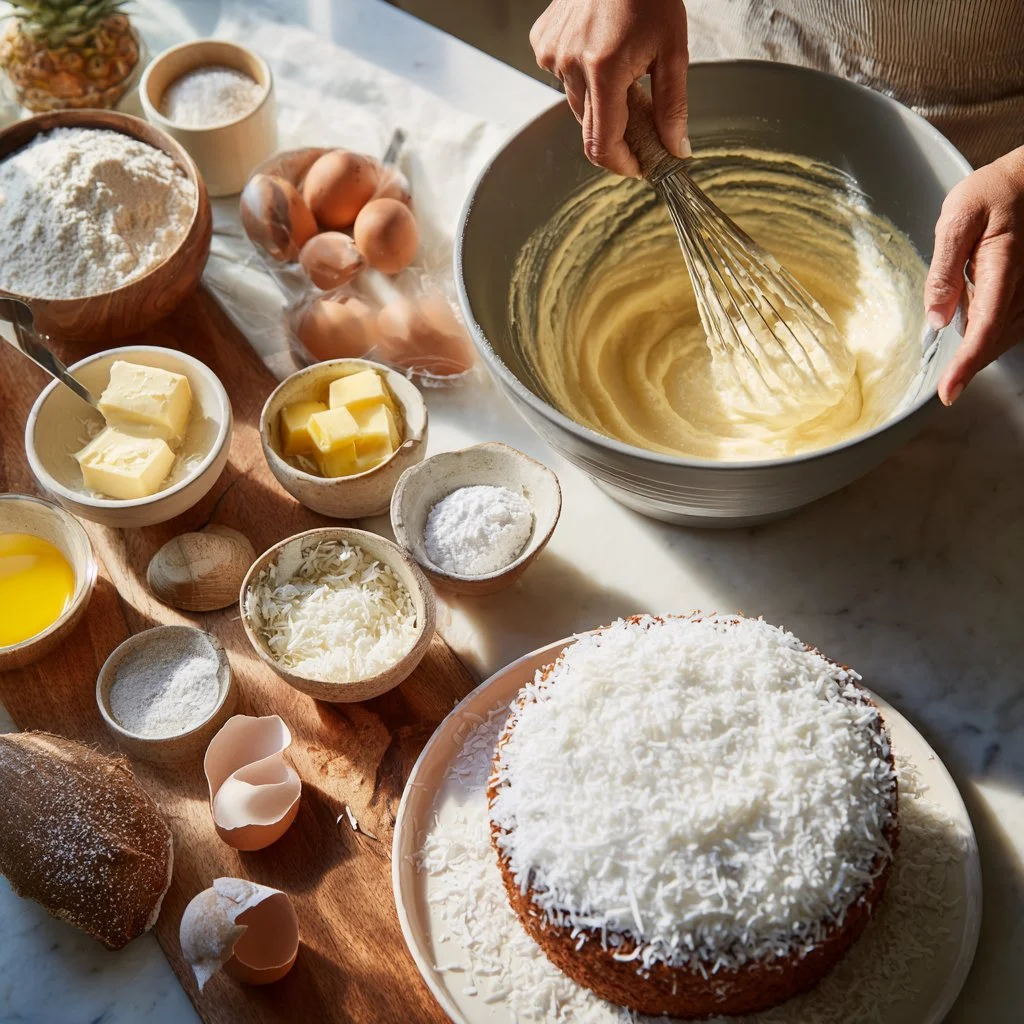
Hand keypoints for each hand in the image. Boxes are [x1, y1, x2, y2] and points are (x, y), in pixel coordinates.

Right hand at [530, 0, 688, 176]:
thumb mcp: (673, 51)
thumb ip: (673, 106)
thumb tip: (676, 149)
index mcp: (605, 70)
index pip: (602, 144)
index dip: (621, 164)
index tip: (638, 167)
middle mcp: (570, 65)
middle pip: (589, 127)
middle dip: (616, 134)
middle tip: (642, 123)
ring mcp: (552, 53)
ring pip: (576, 104)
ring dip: (599, 103)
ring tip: (622, 73)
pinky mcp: (542, 43)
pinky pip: (561, 78)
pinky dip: (581, 77)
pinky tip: (599, 51)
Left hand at [925, 145, 1023, 403]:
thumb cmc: (991, 194)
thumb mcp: (957, 219)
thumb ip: (944, 270)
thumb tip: (936, 318)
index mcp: (1002, 268)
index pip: (983, 327)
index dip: (965, 364)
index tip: (948, 392)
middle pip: (994, 340)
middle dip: (968, 363)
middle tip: (946, 380)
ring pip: (1004, 337)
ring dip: (978, 352)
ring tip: (955, 359)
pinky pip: (1011, 326)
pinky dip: (988, 338)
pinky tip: (970, 333)